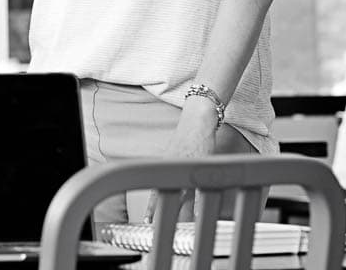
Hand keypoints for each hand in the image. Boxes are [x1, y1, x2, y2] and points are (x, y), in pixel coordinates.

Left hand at [142, 100, 219, 222]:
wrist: (197, 123)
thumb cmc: (186, 139)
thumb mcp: (174, 154)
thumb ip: (170, 168)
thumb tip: (166, 180)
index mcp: (165, 166)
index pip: (156, 189)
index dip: (151, 206)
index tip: (147, 219)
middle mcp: (172, 168)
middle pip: (164, 192)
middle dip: (158, 209)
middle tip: (152, 222)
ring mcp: (185, 167)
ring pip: (179, 192)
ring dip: (175, 207)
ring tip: (171, 221)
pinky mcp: (198, 165)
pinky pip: (197, 186)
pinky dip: (197, 199)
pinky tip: (197, 211)